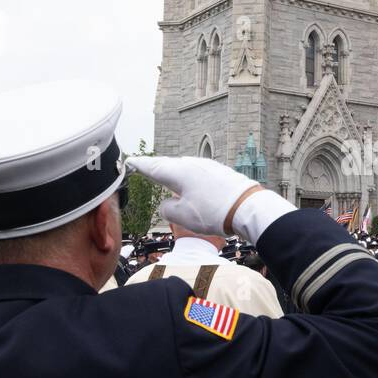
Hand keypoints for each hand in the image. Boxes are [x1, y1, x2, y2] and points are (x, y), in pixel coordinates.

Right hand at [128, 156, 262, 236]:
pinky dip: (188, 177)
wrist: (248, 208)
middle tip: (143, 167)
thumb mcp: (182, 216)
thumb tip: (168, 203)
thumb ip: (167, 209)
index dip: (139, 165)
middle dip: (155, 167)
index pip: (152, 167)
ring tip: (165, 176)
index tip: (129, 161)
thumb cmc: (213, 212)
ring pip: (184, 168)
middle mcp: (192, 165)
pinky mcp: (220, 172)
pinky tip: (190, 184)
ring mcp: (208, 166)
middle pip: (168, 165)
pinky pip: (197, 172)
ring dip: (173, 173)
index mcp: (178, 172)